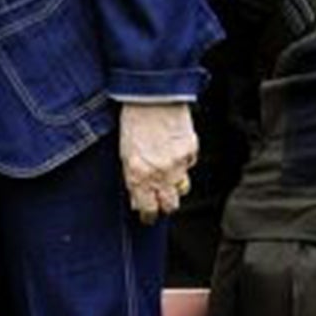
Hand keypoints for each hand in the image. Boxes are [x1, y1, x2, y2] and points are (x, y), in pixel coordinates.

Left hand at [119, 100, 198, 223]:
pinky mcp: (191, 151)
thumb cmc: (133, 122)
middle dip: (164, 207)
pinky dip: (182, 164)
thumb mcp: (124, 153)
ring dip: (174, 188)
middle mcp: (160, 173)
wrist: (153, 98)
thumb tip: (137, 196)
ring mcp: (178, 163)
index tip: (147, 218)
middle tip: (159, 203)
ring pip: (182, 189)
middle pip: (170, 205)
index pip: (147, 208)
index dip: (148, 216)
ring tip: (166, 180)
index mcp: (139, 175)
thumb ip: (132, 177)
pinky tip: (174, 155)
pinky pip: (189, 166)